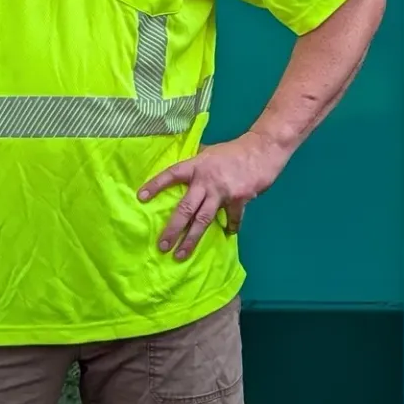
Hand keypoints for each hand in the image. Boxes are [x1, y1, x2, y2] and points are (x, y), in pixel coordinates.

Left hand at [137, 130, 289, 260]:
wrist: (263, 148)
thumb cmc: (235, 150)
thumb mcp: (210, 152)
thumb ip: (197, 164)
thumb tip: (184, 173)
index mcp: (197, 165)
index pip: (171, 174)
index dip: (156, 185)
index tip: (141, 197)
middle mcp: (206, 180)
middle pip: (185, 208)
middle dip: (172, 229)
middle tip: (162, 246)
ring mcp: (223, 191)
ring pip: (203, 219)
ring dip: (191, 239)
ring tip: (181, 254)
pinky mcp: (239, 198)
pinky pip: (232, 218)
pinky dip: (230, 226)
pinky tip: (228, 233)